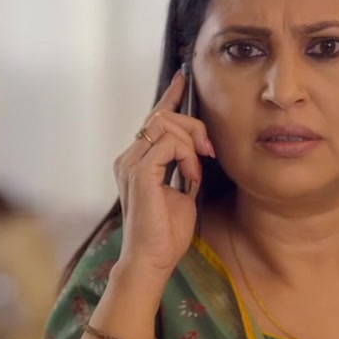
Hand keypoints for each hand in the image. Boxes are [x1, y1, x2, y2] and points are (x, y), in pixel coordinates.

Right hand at [112, 68, 215, 275]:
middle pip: (162, 115)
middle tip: (209, 150)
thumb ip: (184, 166)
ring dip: (190, 141)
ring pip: (164, 124)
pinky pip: (167, 143)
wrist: (152, 260)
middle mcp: (129, 158)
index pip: (152, 119)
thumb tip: (198, 150)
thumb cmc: (166, 233)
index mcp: (137, 161)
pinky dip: (186, 156)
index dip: (169, 96)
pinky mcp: (139, 173)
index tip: (182, 78)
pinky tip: (190, 176)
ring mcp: (130, 164)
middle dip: (193, 125)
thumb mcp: (182, 192)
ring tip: (197, 169)